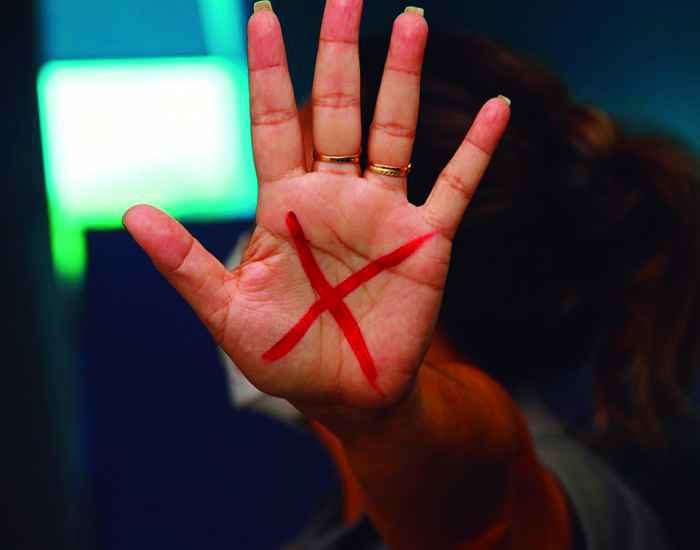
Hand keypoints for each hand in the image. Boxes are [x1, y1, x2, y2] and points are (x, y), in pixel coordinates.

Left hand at [123, 0, 508, 413]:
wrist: (344, 394)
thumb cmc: (284, 355)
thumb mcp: (227, 312)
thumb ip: (185, 263)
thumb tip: (132, 214)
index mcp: (284, 207)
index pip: (273, 124)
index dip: (268, 71)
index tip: (262, 16)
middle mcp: (335, 197)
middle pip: (336, 109)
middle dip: (338, 53)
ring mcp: (383, 213)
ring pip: (394, 132)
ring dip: (401, 79)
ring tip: (411, 21)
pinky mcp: (426, 241)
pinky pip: (456, 186)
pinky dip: (478, 149)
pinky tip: (499, 110)